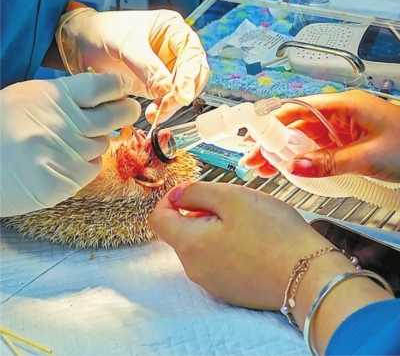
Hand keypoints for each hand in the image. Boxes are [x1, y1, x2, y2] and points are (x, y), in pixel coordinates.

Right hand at [0, 73, 140, 216]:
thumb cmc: (1, 126)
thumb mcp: (29, 98)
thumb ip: (65, 95)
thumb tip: (104, 93)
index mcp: (54, 97)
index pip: (103, 87)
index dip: (119, 86)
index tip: (125, 88)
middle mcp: (65, 123)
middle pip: (115, 115)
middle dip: (127, 111)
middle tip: (128, 110)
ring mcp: (66, 153)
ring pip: (103, 144)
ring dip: (96, 142)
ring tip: (71, 142)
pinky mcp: (65, 181)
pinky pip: (92, 169)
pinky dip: (85, 165)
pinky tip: (65, 161)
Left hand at [56, 8, 209, 122]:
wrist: (81, 44)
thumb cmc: (103, 32)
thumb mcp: (126, 45)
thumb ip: (147, 66)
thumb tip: (168, 88)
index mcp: (173, 29)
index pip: (192, 53)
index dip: (190, 75)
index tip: (182, 95)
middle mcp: (175, 48)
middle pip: (194, 73)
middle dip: (184, 92)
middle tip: (169, 105)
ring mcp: (168, 67)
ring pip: (184, 89)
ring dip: (174, 103)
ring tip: (157, 112)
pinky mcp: (158, 84)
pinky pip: (169, 98)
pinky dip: (165, 108)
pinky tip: (154, 113)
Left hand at [150, 181, 392, 353]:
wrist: (309, 275)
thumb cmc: (273, 232)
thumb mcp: (232, 197)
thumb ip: (196, 192)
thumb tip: (176, 194)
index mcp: (189, 245)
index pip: (158, 218)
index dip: (171, 198)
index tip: (193, 191)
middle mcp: (194, 269)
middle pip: (181, 232)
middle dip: (199, 212)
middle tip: (231, 205)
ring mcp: (212, 283)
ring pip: (200, 245)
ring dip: (214, 228)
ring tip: (246, 222)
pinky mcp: (230, 291)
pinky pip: (216, 261)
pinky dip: (226, 246)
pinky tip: (253, 241)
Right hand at [241, 90, 399, 182]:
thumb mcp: (369, 155)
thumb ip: (330, 162)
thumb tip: (295, 167)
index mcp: (343, 106)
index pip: (298, 108)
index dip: (273, 121)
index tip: (254, 134)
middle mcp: (338, 115)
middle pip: (296, 125)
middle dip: (272, 141)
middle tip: (252, 158)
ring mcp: (341, 131)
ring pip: (303, 140)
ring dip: (282, 153)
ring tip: (261, 167)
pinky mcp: (345, 146)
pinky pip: (316, 151)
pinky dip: (300, 161)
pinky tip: (286, 169)